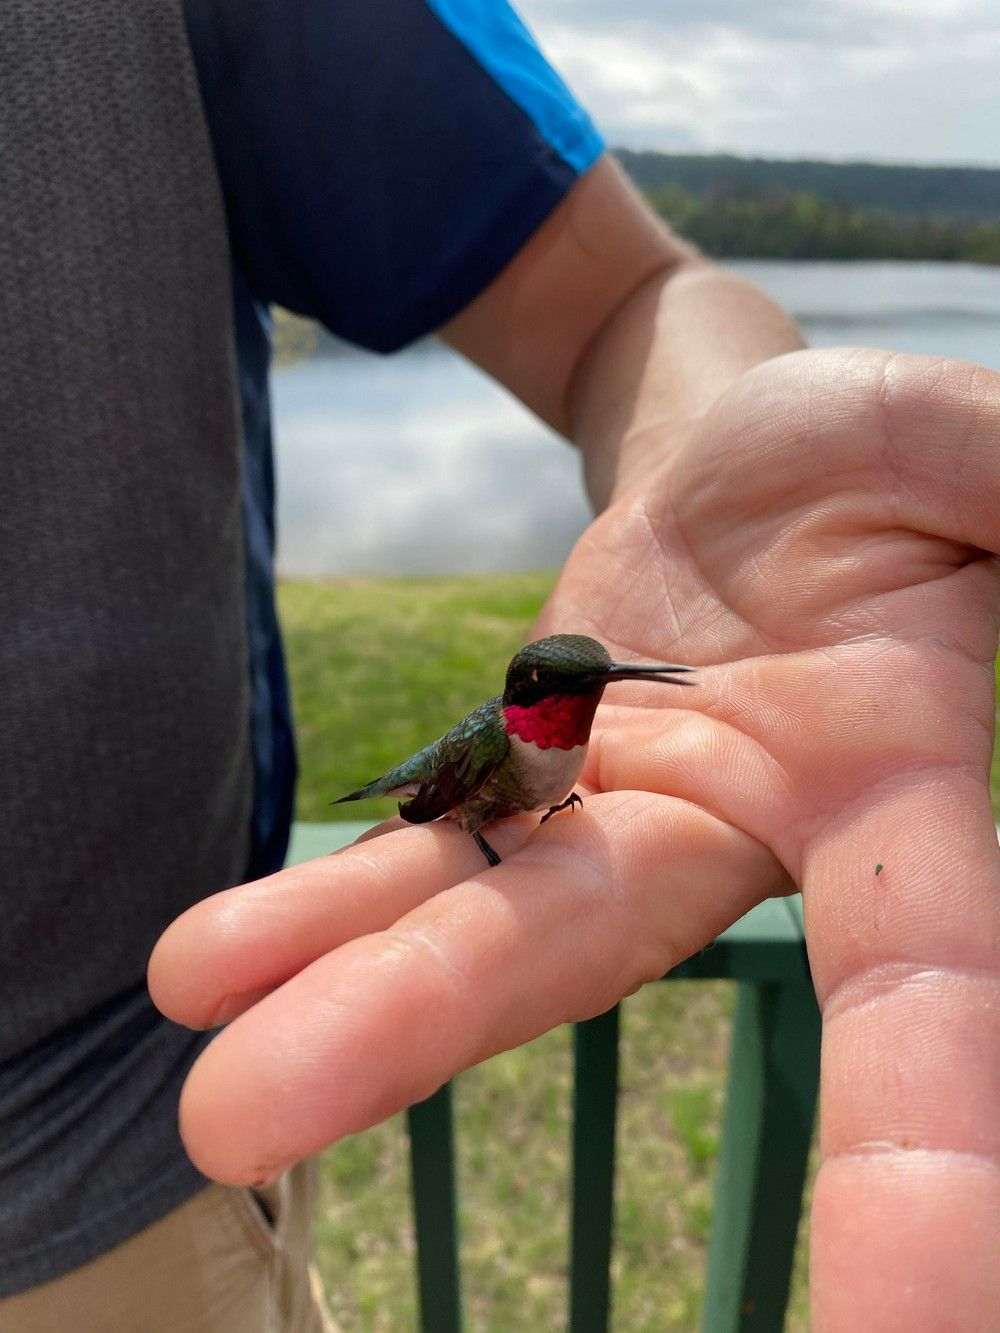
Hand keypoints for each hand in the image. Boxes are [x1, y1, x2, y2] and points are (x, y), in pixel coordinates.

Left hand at [149, 348, 999, 1331]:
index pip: (925, 994)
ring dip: (344, 990)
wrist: (745, 464)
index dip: (921, 1153)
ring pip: (483, 911)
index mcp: (898, 784)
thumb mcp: (938, 447)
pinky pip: (440, 832)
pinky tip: (210, 959)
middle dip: (425, 1025)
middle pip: (595, 945)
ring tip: (209, 1093)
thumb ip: (987, 484)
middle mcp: (747, 831)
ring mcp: (619, 813)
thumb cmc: (866, 464)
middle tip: (235, 1127)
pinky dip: (334, 896)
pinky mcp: (535, 773)